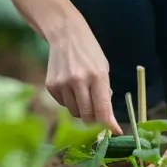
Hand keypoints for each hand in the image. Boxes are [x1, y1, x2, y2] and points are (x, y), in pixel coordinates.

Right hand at [44, 20, 121, 134]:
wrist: (66, 35)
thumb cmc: (89, 53)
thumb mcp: (103, 69)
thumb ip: (105, 94)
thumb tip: (107, 121)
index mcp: (97, 76)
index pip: (103, 108)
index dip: (109, 124)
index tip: (115, 132)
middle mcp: (78, 80)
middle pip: (87, 115)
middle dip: (94, 120)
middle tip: (97, 115)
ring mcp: (62, 83)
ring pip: (74, 113)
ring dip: (81, 109)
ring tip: (82, 93)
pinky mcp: (51, 85)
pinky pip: (63, 105)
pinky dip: (69, 101)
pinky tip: (70, 86)